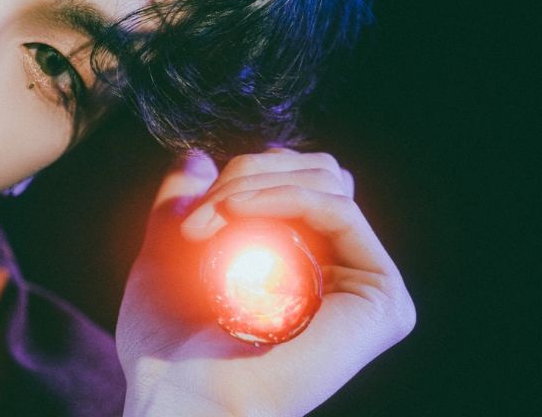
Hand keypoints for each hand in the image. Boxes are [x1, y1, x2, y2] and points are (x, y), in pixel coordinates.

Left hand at [115, 148, 414, 415]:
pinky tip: (234, 214)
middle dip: (248, 175)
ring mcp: (366, 287)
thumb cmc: (168, 343)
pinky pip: (339, 210)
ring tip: (203, 227)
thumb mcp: (165, 250)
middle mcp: (345, 274)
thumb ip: (181, 202)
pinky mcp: (382, 300)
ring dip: (253, 188)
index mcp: (307, 263)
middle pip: (318, 173)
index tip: (194, 204)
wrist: (181, 395)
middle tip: (196, 217)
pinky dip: (281, 197)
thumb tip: (198, 155)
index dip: (248, 172)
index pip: (300, 178)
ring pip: (326, 182)